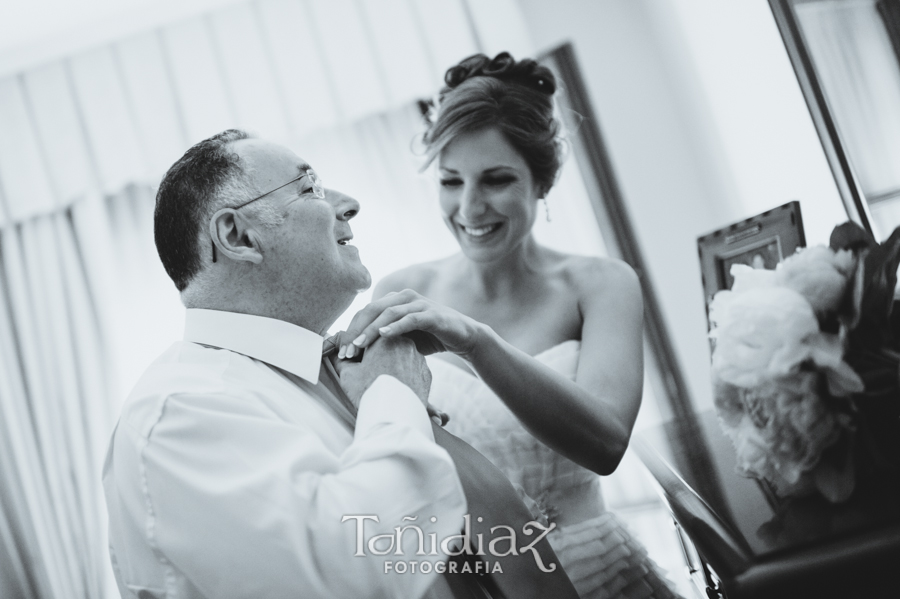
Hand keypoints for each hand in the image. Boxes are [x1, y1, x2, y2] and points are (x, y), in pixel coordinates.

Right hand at [333, 335, 431, 406]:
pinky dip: (404, 376)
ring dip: (392, 364)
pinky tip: (395, 388)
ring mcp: (418, 358)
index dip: (359, 350)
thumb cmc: (370, 393)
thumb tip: (338, 354)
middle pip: (387, 345)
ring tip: (382, 382)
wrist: (395, 415)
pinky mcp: (426, 373)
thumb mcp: (348, 374)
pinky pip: (412, 370)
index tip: (354, 360)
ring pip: (401, 357)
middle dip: (377, 355)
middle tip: (368, 372)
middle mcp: (405, 343)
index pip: (369, 338)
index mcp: (384, 338)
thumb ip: (341, 360)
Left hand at [339, 289, 483, 359]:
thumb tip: (354, 351)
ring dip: (372, 330)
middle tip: (346, 351)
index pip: (365, 312)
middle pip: (372, 310)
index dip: (351, 330)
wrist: (463, 337)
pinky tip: (384, 335)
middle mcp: (404, 297)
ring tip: (359, 345)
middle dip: (356, 331)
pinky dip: (396, 326)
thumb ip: (382, 339)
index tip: (341, 351)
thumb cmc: (429, 338)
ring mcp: (419, 303)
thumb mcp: (402, 338)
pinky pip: (411, 318)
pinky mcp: (432, 314)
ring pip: (389, 313)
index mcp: (394, 300)